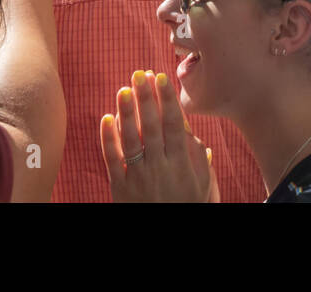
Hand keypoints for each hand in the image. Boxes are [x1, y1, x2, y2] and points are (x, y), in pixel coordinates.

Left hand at [102, 71, 216, 202]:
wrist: (172, 238)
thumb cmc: (192, 205)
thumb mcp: (204, 182)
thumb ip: (197, 154)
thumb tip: (188, 127)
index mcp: (182, 164)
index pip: (174, 125)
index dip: (167, 100)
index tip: (161, 77)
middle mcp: (160, 168)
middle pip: (151, 127)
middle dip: (145, 98)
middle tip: (139, 74)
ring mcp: (139, 178)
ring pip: (131, 140)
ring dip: (126, 112)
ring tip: (123, 89)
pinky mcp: (120, 188)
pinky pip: (112, 160)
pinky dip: (107, 139)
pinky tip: (106, 117)